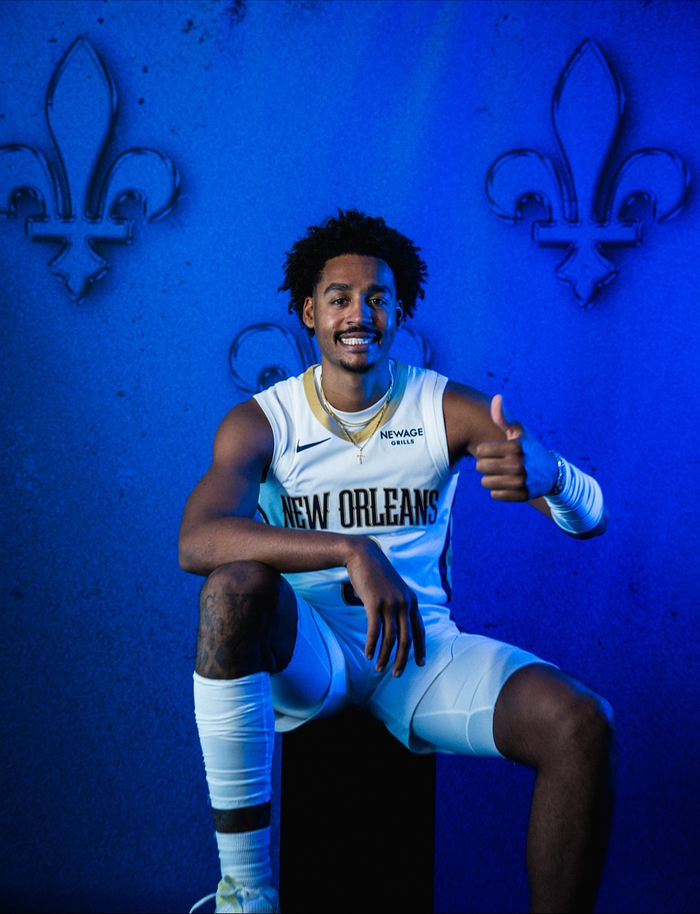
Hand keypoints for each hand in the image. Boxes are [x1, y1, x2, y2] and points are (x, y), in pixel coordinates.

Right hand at [344, 538, 424, 676]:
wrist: (363, 555)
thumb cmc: (377, 573)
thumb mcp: (394, 588)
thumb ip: (399, 604)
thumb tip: (398, 623)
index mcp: (412, 601)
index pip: (420, 630)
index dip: (420, 648)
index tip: (420, 664)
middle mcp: (404, 603)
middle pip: (406, 639)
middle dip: (402, 659)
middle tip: (396, 675)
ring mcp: (390, 603)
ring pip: (390, 638)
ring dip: (384, 656)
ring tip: (379, 669)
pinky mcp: (374, 603)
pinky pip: (374, 630)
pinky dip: (372, 645)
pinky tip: (368, 654)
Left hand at [475, 395, 557, 500]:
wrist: (551, 474)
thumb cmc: (528, 449)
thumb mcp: (518, 432)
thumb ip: (504, 417)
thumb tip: (497, 397)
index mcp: (516, 446)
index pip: (481, 450)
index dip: (485, 451)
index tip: (495, 451)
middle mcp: (519, 464)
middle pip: (481, 467)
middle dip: (485, 465)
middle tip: (498, 463)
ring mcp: (521, 481)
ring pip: (486, 482)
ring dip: (490, 479)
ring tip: (502, 474)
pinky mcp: (522, 495)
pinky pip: (495, 495)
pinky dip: (498, 491)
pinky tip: (508, 484)